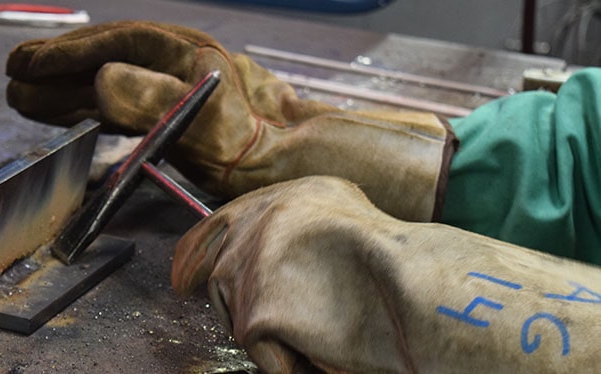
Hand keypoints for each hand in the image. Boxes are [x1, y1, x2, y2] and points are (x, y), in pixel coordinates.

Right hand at [6, 21, 454, 220]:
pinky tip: (85, 116)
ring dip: (72, 91)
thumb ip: (156, 101)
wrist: (320, 170)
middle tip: (13, 81)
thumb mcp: (214, 127)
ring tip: (31, 99)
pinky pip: (135, 106)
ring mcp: (188, 91)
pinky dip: (101, 110)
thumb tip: (100, 81)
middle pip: (108, 60)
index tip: (22, 67)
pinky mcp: (192, 119)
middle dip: (59, 72)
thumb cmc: (275, 150)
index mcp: (186, 58)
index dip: (63, 57)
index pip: (112, 47)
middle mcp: (184, 67)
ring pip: (118, 83)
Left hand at [172, 176, 600, 372]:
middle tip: (294, 316)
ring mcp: (250, 268)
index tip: (183, 277)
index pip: (211, 228)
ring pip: (239, 320)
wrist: (417, 286)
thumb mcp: (338, 211)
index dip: (195, 256)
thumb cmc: (396, 262)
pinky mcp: (256, 312)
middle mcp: (254, 225)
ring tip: (324, 323)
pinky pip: (262, 351)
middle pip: (219, 280)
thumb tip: (253, 239)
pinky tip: (323, 343)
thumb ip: (291, 222)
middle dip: (244, 305)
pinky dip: (288, 358)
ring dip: (273, 332)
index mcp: (277, 199)